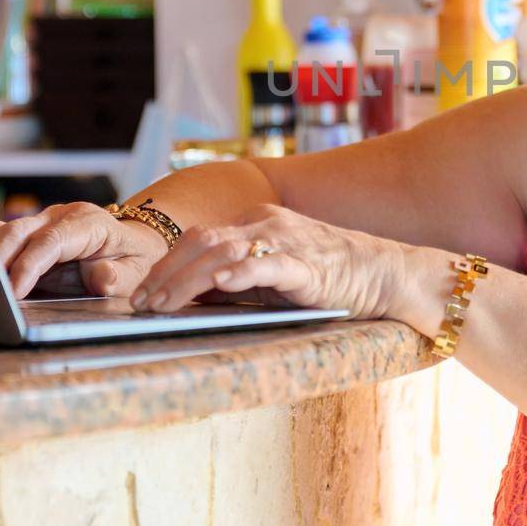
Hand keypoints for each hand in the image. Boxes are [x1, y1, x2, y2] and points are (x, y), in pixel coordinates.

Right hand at [0, 202, 169, 298]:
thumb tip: (102, 277)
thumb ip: (118, 276)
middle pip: (20, 231)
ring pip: (5, 231)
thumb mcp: (135, 272)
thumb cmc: (132, 259)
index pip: (52, 241)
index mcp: (88, 223)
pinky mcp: (29, 232)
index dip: (30, 265)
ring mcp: (42, 221)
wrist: (132, 243)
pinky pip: (2, 236)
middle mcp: (60, 216)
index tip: (14, 290)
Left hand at [130, 203, 411, 319]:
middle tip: (142, 303)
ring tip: (163, 303)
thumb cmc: (328, 278)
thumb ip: (235, 279)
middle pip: (202, 241)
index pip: (198, 237)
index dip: (165, 265)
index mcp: (255, 221)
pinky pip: (268, 264)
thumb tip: (188, 296)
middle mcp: (266, 223)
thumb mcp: (271, 276)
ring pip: (224, 252)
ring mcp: (286, 240)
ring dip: (188, 279)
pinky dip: (241, 271)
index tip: (143, 293)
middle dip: (166, 273)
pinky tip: (221, 283)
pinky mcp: (307, 265)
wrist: (384, 273)